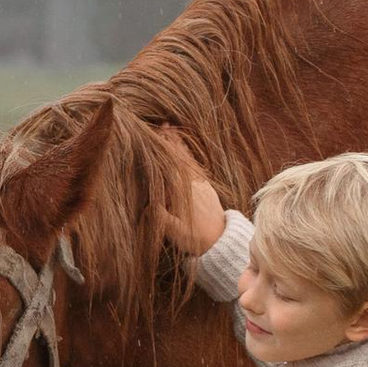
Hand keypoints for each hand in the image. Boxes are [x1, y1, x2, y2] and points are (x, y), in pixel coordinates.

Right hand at [156, 141, 227, 256]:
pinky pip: (196, 168)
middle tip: (164, 124)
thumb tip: (147, 199)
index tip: (156, 133)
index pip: (170, 163)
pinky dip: (189, 157)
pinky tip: (185, 153)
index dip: (163, 148)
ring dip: (180, 146)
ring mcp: (202, 185)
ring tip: (173, 131)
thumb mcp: (173, 230)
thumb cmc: (193, 237)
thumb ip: (159, 214)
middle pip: (180, 157)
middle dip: (171, 141)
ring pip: (189, 161)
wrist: (220, 242)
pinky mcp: (208, 189)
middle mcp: (193, 183)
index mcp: (183, 189)